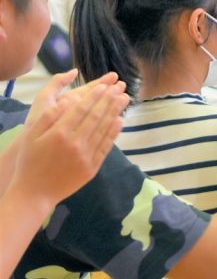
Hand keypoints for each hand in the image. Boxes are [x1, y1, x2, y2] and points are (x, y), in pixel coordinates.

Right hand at [13, 72, 129, 205]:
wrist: (35, 192)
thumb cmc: (30, 161)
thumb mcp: (31, 135)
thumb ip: (48, 117)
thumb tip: (66, 100)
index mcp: (59, 133)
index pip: (82, 109)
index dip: (95, 96)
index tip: (104, 85)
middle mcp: (75, 143)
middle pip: (96, 117)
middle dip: (109, 100)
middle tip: (120, 87)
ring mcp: (86, 156)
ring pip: (104, 129)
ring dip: (115, 112)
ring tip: (124, 99)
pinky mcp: (92, 167)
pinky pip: (106, 146)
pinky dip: (114, 132)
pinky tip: (120, 121)